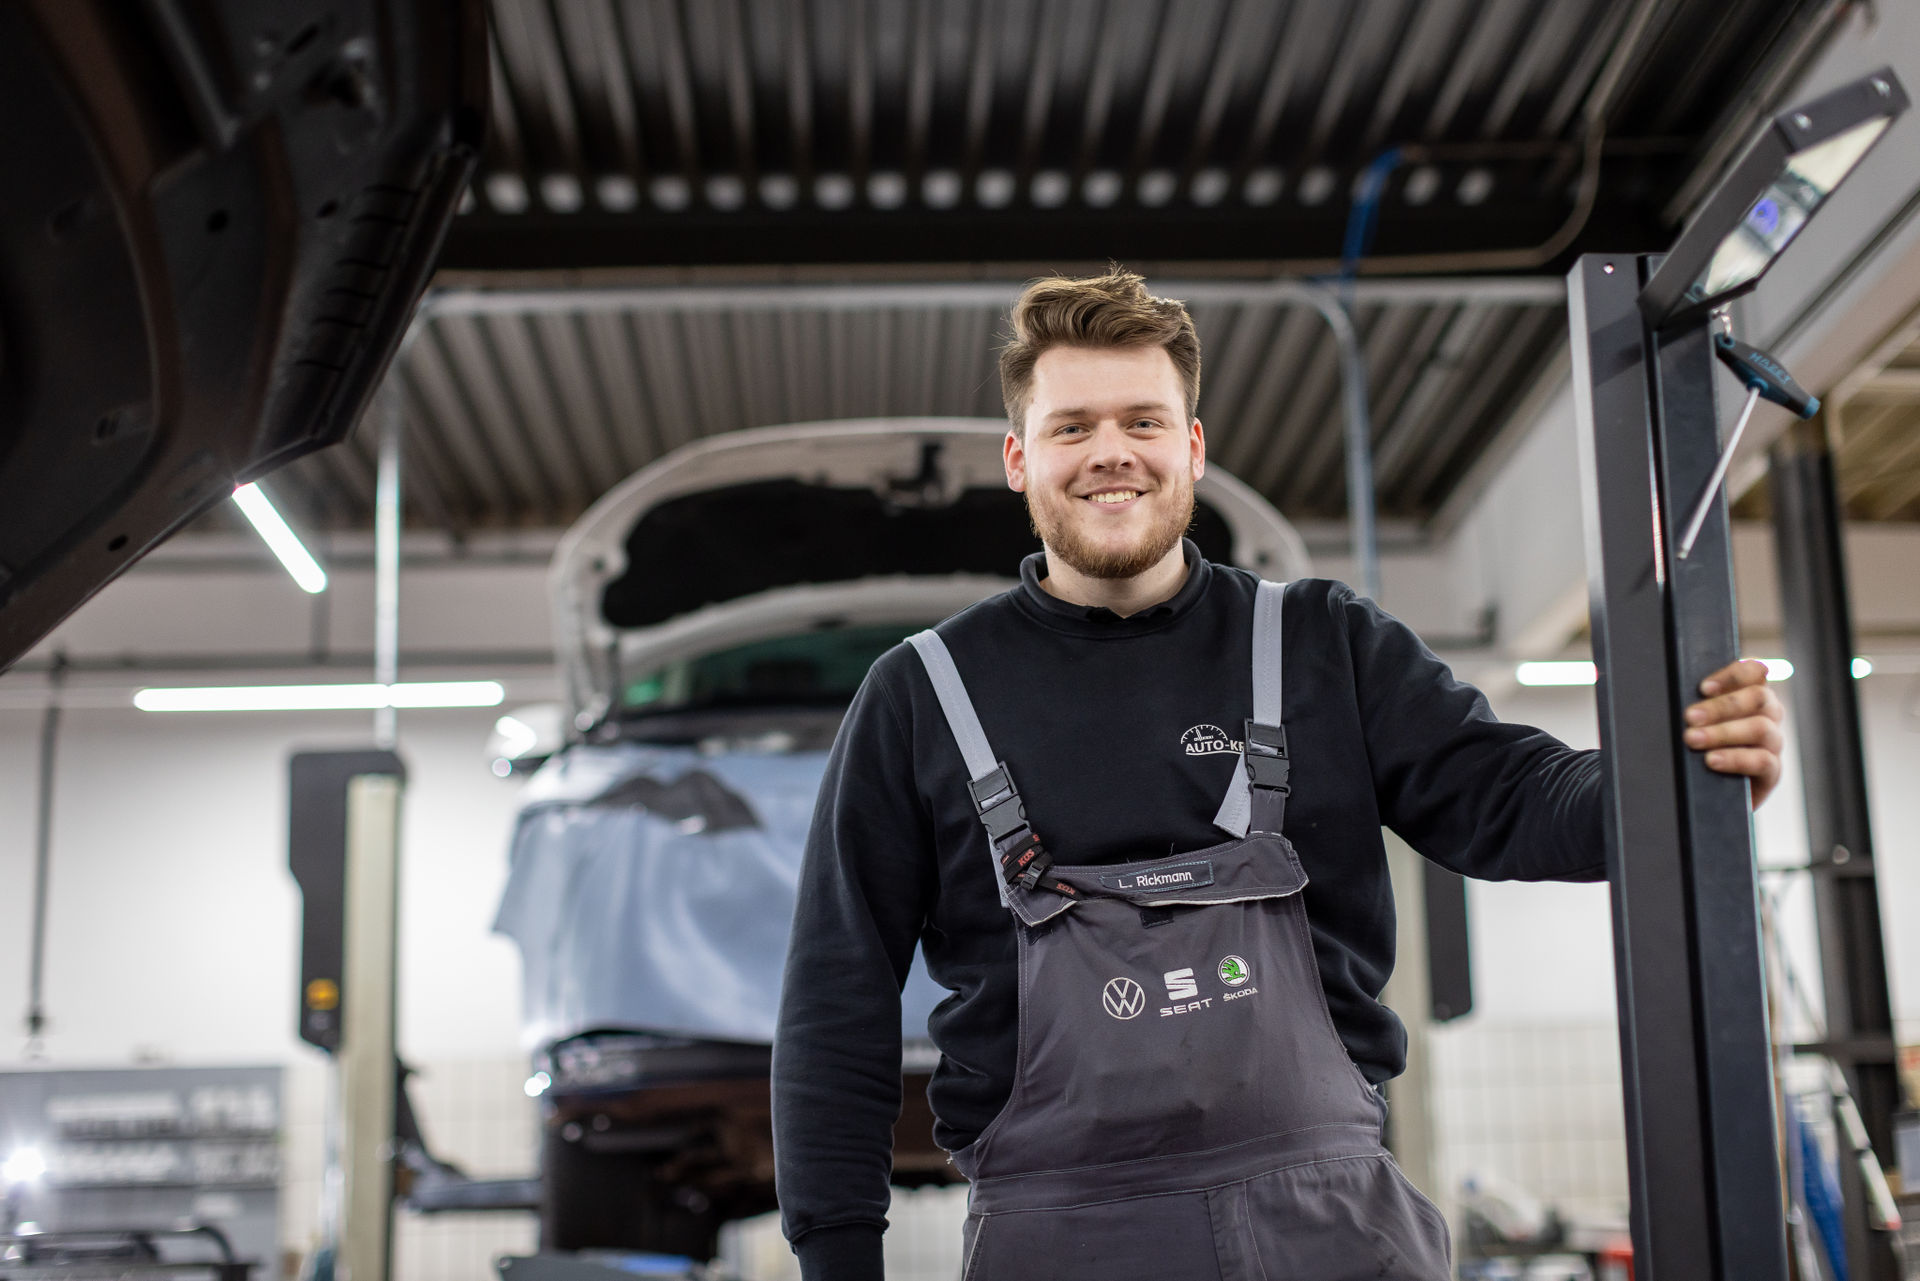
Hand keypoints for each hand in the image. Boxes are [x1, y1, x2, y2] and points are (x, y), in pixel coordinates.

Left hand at [1683, 659, 1785, 808]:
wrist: (1707, 793)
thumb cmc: (1697, 749)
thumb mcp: (1696, 723)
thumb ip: (1697, 706)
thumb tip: (1674, 695)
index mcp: (1751, 697)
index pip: (1755, 673)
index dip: (1733, 675)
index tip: (1703, 687)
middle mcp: (1768, 716)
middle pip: (1759, 698)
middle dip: (1721, 706)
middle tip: (1689, 717)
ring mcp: (1772, 744)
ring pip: (1761, 728)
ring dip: (1724, 732)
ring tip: (1693, 740)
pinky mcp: (1771, 772)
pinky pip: (1763, 761)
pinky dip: (1736, 759)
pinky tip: (1713, 761)